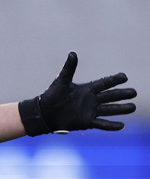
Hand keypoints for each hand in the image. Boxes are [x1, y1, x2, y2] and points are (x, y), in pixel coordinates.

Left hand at [19, 52, 136, 135]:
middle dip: (122, 94)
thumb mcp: (61, 81)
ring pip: (109, 110)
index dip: (114, 80)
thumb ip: (69, 68)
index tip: (125, 77)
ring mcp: (90, 111)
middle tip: (134, 92)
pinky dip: (111, 125)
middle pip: (110, 96)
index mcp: (87, 89)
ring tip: (133, 107)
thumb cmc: (52, 96)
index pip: (104, 83)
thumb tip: (72, 53)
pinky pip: (101, 123)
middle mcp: (91, 100)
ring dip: (121, 109)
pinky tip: (122, 126)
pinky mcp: (86, 122)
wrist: (44, 113)